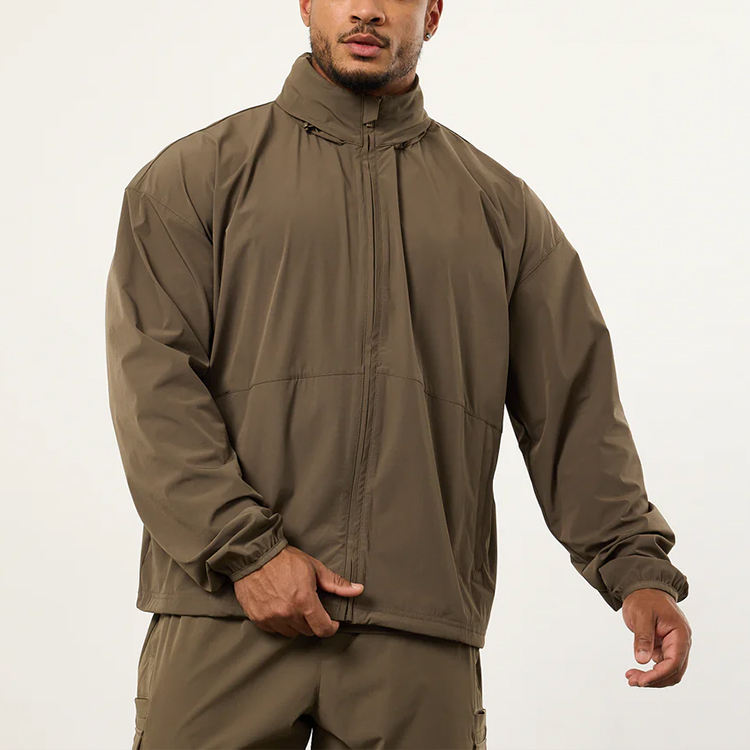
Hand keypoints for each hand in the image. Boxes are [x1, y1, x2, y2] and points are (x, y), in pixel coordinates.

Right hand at [233, 545, 363, 637]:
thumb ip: (336, 583)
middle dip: (314, 621)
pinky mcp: (258, 619)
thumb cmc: (285, 559)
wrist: (254, 555)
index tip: (332, 621)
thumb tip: (358, 589)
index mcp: (304, 601)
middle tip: (311, 606)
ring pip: (292, 632)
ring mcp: (271, 618)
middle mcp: (287, 613)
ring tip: (295, 606)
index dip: (331, 627)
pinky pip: (275, 629)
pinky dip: (281, 623)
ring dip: (297, 623)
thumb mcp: (314, 567)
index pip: (323, 629)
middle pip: (308, 631)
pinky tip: (281, 607)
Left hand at [622, 588, 691, 686]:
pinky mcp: (665, 647)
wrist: (644, 588)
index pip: (674, 663)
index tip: (641, 681)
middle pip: (673, 672)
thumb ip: (643, 637)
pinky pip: (662, 665)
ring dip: (652, 678)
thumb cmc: (644, 599)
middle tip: (632, 680)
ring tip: (631, 678)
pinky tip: (636, 671)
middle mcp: (681, 643)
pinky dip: (650, 671)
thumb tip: (642, 661)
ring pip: (668, 671)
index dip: (658, 675)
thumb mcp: (642, 615)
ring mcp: (674, 646)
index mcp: (680, 634)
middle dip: (654, 680)